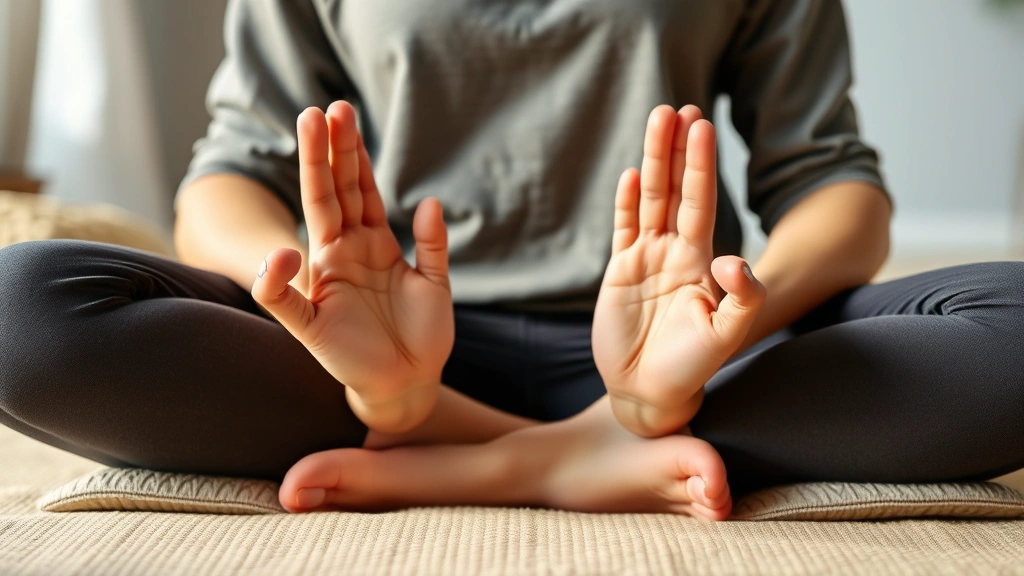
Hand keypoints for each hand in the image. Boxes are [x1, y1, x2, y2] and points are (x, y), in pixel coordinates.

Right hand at [252, 102, 453, 433]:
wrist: (410, 384)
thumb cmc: (421, 333)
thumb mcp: (436, 284)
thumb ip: (432, 244)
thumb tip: (428, 200)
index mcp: (372, 244)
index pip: (359, 190)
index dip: (353, 155)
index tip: (345, 113)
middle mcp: (345, 256)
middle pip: (334, 195)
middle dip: (329, 152)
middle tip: (324, 109)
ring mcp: (327, 284)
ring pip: (315, 225)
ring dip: (312, 181)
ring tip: (308, 138)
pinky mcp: (312, 324)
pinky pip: (286, 302)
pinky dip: (278, 282)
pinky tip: (284, 258)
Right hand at [593, 105, 765, 437]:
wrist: (650, 392)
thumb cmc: (692, 367)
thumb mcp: (728, 335)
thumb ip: (742, 298)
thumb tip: (730, 259)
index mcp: (702, 261)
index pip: (702, 202)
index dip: (701, 165)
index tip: (702, 126)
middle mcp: (676, 252)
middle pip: (676, 190)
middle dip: (677, 149)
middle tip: (678, 107)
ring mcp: (647, 260)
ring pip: (650, 201)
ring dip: (653, 162)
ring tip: (656, 120)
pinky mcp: (620, 273)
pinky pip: (623, 230)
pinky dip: (626, 203)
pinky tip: (631, 175)